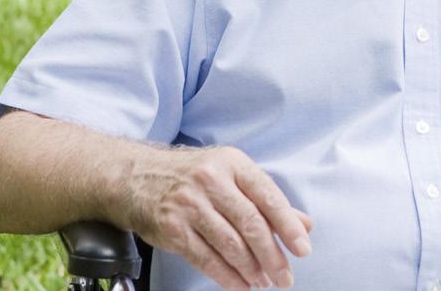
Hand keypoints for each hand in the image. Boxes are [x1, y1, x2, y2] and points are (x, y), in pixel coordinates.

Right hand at [126, 145, 312, 289]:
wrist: (137, 176)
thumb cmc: (193, 175)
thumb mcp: (231, 174)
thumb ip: (267, 199)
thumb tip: (303, 224)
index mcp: (232, 162)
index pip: (267, 195)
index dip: (288, 225)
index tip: (303, 248)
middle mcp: (212, 180)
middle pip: (250, 224)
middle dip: (272, 255)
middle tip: (285, 276)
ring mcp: (190, 204)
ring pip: (229, 244)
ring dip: (251, 269)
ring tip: (264, 281)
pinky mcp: (172, 228)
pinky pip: (206, 258)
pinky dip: (227, 276)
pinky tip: (241, 285)